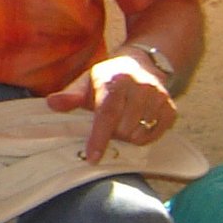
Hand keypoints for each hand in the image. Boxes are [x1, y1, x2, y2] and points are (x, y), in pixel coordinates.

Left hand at [46, 53, 177, 159]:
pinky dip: (143, 136)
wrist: (141, 65)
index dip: (99, 137)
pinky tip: (137, 123)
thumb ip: (70, 96)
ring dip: (127, 136)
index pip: (107, 114)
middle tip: (109, 124)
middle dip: (112, 134)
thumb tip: (52, 103)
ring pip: (139, 135)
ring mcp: (159, 98)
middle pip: (123, 129)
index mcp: (115, 80)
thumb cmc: (108, 78)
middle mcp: (140, 87)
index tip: (92, 157)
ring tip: (122, 122)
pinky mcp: (171, 108)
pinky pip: (155, 135)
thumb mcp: (86, 82)